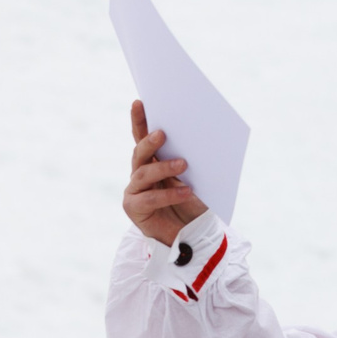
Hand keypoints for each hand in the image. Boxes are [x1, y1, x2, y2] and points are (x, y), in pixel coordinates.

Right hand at [124, 100, 207, 243]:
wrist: (191, 234)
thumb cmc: (192, 203)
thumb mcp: (194, 179)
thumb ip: (190, 162)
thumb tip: (202, 140)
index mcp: (151, 161)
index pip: (142, 138)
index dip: (139, 121)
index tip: (140, 102)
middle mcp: (139, 173)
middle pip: (139, 153)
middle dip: (149, 142)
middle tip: (162, 133)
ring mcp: (134, 190)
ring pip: (143, 174)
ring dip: (163, 167)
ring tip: (183, 164)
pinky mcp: (134, 208)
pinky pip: (150, 198)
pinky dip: (168, 194)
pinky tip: (186, 191)